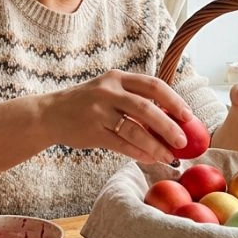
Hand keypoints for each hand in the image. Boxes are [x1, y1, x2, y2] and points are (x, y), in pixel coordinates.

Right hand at [43, 70, 189, 164]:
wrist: (49, 114)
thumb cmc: (86, 104)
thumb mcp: (108, 92)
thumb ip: (134, 100)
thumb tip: (170, 120)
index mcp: (117, 78)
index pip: (152, 85)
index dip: (173, 101)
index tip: (189, 116)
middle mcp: (108, 92)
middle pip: (146, 108)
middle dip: (168, 126)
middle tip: (182, 141)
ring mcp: (98, 112)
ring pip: (134, 130)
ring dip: (155, 145)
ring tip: (169, 156)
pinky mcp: (91, 131)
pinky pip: (120, 144)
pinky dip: (138, 153)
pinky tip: (150, 159)